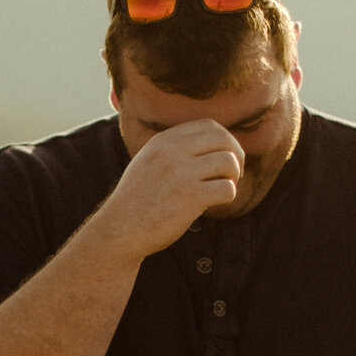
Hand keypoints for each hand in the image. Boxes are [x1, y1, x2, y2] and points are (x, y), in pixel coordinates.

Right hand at [93, 121, 244, 256]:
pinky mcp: (190, 197)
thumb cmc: (137, 201)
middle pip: (223, 139)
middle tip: (233, 174)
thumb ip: (173, 150)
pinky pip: (226, 188)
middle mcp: (172, 152)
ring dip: (233, 176)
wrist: (119, 230)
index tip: (224, 157)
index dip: (224, 140)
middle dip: (236, 155)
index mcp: (163, 141)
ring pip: (228, 162)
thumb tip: (209, 144)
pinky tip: (216, 203)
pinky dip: (229, 195)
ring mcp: (181, 174)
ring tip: (224, 188)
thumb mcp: (148, 162)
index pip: (208, 125)